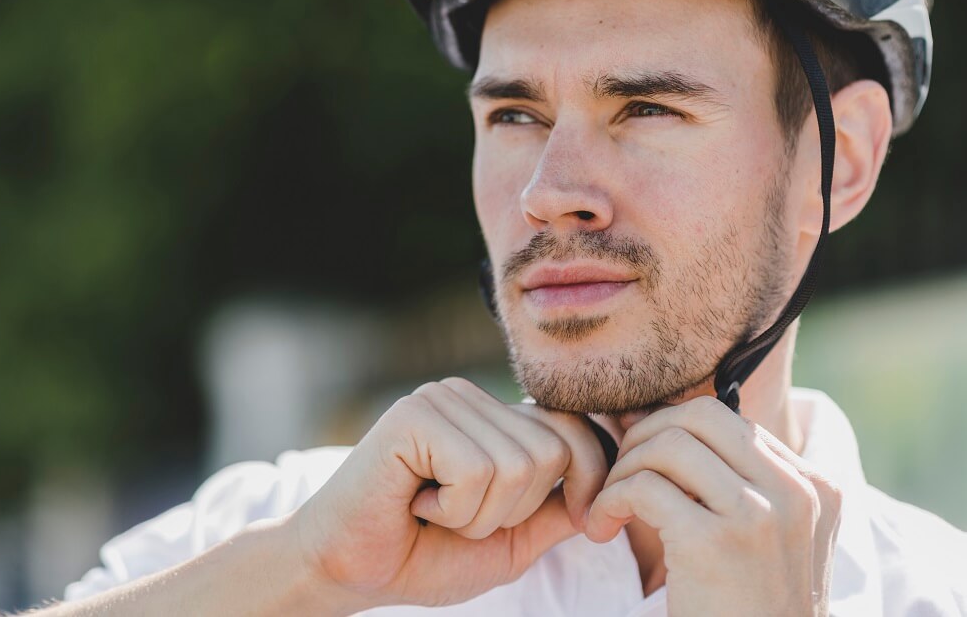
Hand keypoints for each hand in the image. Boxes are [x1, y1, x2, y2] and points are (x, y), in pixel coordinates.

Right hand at [291, 376, 610, 609]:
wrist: (346, 571)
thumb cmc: (424, 555)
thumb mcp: (513, 538)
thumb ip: (559, 508)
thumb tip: (619, 483)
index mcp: (494, 417)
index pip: (577, 427)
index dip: (592, 479)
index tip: (582, 524)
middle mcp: (469, 396)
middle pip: (552, 451)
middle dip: (518, 510)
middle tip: (462, 519)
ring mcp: (440, 399)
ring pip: (518, 464)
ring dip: (481, 515)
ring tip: (437, 512)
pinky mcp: (413, 416)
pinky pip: (477, 471)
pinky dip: (454, 509)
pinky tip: (417, 504)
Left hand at [583, 396, 842, 615]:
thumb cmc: (747, 610)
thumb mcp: (761, 538)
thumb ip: (729, 480)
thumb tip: (645, 413)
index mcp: (817, 487)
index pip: (727, 419)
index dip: (670, 430)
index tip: (639, 460)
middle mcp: (798, 493)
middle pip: (699, 416)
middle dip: (645, 436)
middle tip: (620, 475)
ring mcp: (761, 516)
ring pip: (668, 444)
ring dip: (622, 470)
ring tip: (610, 507)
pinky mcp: (715, 543)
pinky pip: (642, 488)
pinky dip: (609, 500)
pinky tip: (602, 528)